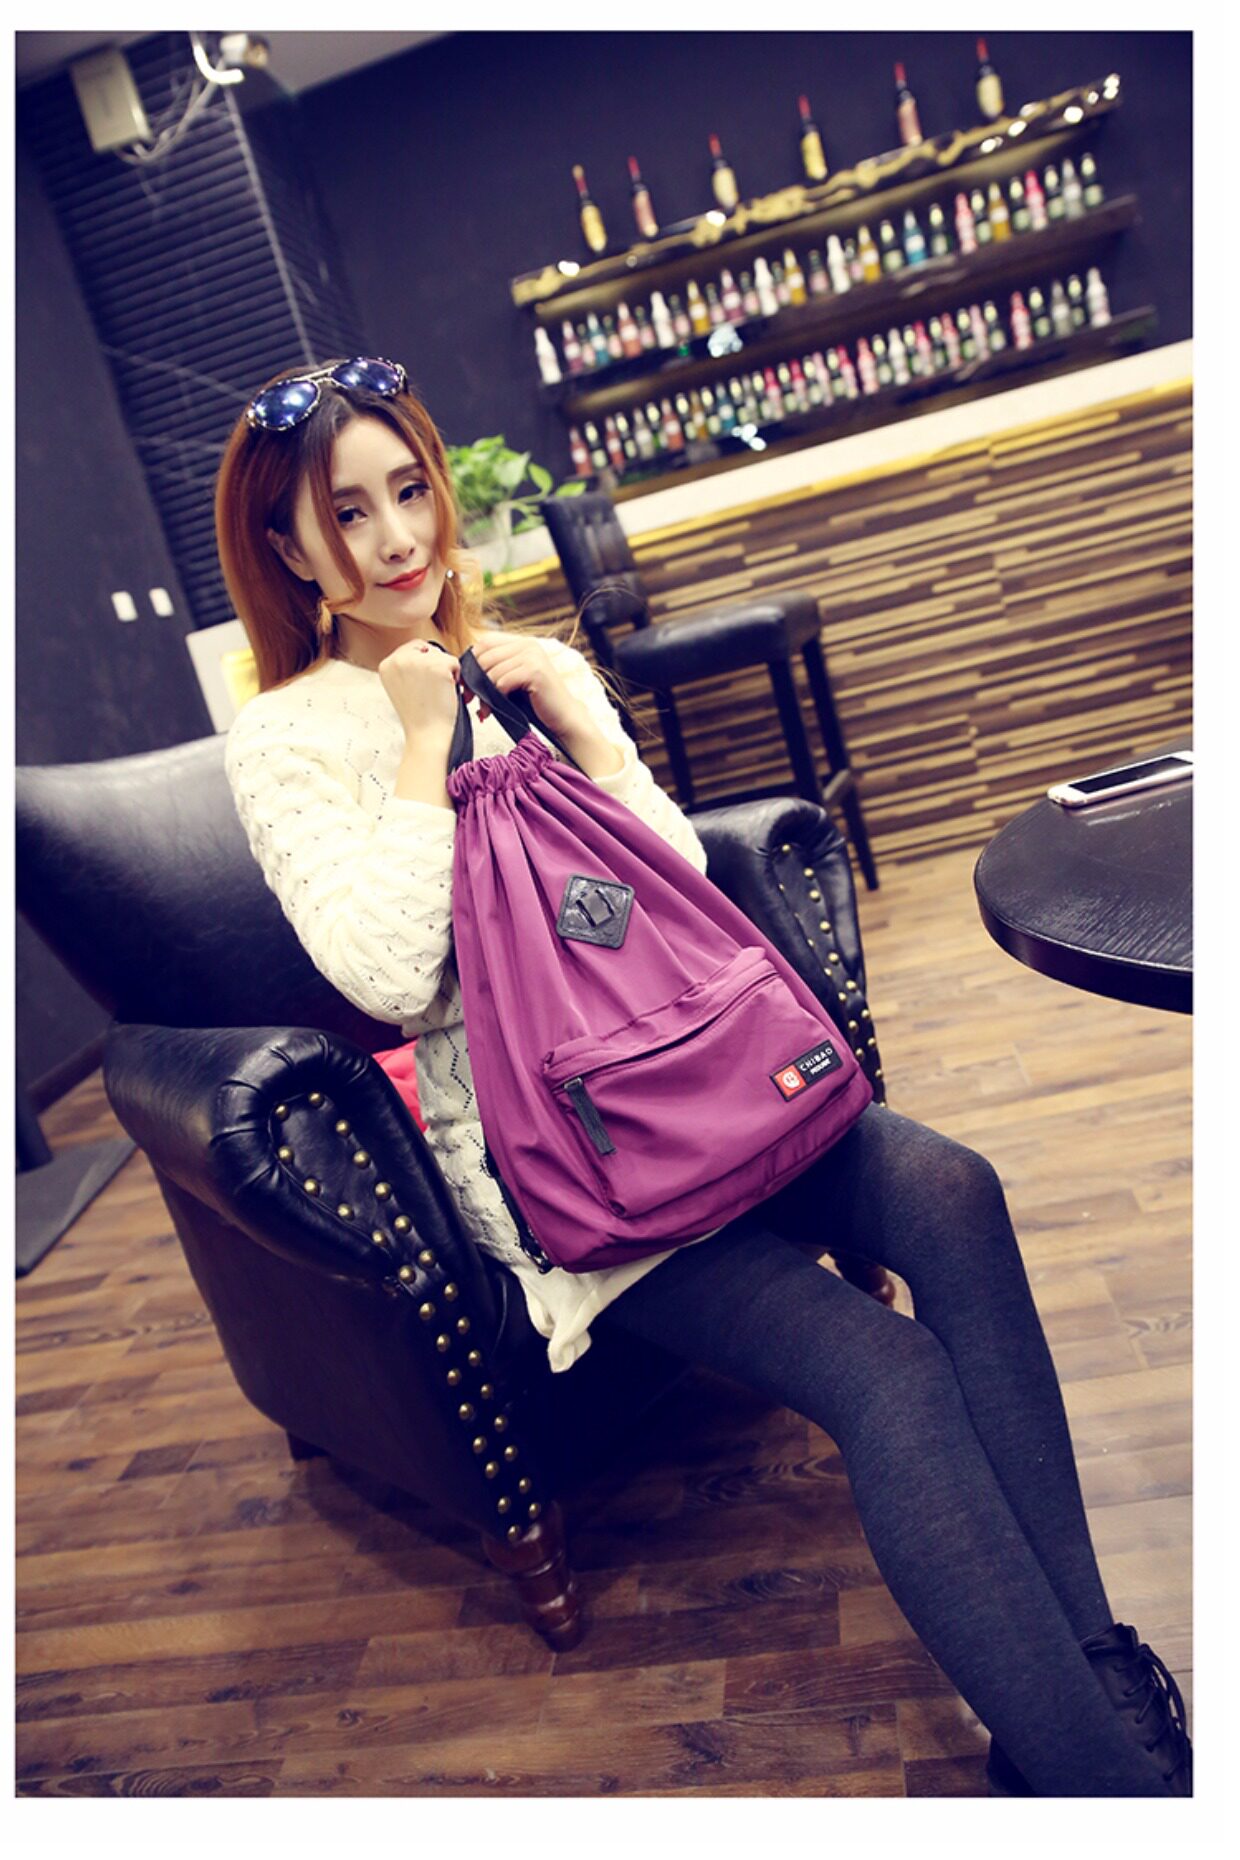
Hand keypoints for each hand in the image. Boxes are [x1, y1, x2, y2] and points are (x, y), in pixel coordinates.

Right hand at [378, 637, 461, 739]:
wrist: (426, 735)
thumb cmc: (418, 716)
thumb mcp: (400, 687)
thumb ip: (405, 668)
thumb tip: (423, 650)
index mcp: (386, 664)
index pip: (412, 648)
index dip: (423, 665)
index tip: (422, 685)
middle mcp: (398, 659)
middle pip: (427, 648)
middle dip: (434, 666)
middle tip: (430, 690)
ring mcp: (417, 661)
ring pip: (441, 655)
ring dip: (445, 672)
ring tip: (436, 693)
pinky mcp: (437, 666)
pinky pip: (454, 662)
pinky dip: (455, 677)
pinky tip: (445, 692)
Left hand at [466, 635, 588, 738]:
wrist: (563, 718)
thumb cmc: (535, 703)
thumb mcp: (512, 680)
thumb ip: (495, 668)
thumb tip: (463, 669)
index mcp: (522, 643)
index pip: (485, 642)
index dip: (471, 662)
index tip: (464, 683)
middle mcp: (528, 645)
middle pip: (485, 656)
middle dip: (473, 680)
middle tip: (470, 699)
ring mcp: (533, 656)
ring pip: (491, 671)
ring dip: (484, 694)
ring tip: (485, 710)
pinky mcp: (535, 671)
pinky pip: (502, 682)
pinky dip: (497, 697)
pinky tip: (498, 708)